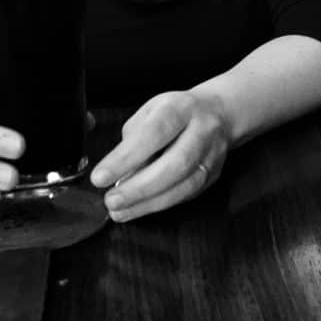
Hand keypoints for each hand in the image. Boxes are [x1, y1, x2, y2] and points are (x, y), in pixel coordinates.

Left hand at [90, 91, 229, 221]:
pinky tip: (139, 209)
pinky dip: (159, 204)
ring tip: (120, 211)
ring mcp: (212, 155)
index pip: (153, 134)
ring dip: (148, 203)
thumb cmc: (177, 113)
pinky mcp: (213, 176)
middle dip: (139, 188)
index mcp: (181, 109)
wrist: (219, 114)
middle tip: (111, 200)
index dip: (126, 158)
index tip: (100, 177)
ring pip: (184, 185)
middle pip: (174, 164)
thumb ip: (133, 140)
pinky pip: (186, 195)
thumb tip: (118, 175)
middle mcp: (202, 131)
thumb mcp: (150, 112)